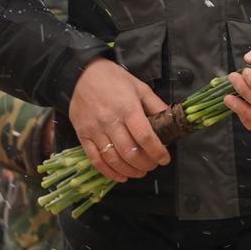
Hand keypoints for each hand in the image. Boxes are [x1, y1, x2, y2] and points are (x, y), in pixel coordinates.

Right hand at [68, 59, 171, 182]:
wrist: (81, 74)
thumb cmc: (112, 78)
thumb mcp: (139, 86)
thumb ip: (155, 105)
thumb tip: (169, 119)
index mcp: (128, 108)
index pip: (145, 137)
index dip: (157, 152)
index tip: (165, 159)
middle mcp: (111, 121)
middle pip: (130, 152)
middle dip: (145, 164)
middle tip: (153, 165)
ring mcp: (95, 130)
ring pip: (113, 159)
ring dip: (130, 171)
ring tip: (140, 172)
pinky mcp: (82, 136)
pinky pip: (95, 160)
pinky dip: (108, 172)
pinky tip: (120, 176)